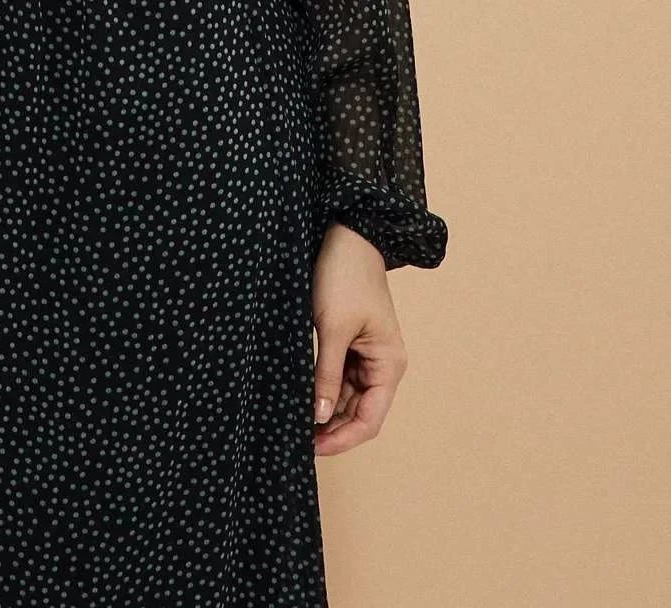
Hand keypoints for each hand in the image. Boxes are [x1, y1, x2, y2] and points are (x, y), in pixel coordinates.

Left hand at [311, 221, 408, 455]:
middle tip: (297, 439)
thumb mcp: (332, 328)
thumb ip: (326, 375)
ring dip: (325, 412)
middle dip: (332, 429)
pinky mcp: (351, 344)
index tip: (313, 448)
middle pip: (359, 414)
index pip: (370, 421)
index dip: (343, 439)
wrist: (346, 235)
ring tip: (295, 422)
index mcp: (389, 364)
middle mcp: (382, 365)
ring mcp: (366, 356)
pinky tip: (302, 398)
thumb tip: (318, 417)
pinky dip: (323, 390)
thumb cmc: (344, 276)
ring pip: (347, 399)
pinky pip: (339, 378)